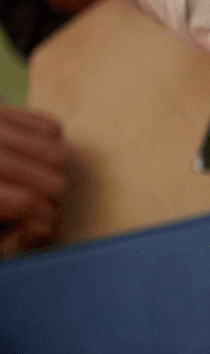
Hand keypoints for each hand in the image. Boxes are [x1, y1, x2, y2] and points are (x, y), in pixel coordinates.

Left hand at [0, 105, 67, 255]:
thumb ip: (4, 243)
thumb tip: (43, 229)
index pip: (28, 203)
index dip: (40, 221)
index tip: (33, 224)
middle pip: (54, 181)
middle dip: (50, 199)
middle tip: (32, 203)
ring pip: (60, 154)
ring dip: (55, 173)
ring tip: (32, 180)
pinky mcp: (1, 109)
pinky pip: (52, 127)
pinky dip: (50, 145)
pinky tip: (29, 157)